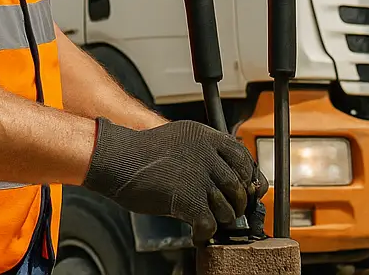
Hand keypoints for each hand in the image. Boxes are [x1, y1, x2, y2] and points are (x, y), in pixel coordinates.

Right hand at [82, 118, 264, 243]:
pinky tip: (197, 231)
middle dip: (237, 202)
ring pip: (228, 207)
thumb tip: (229, 171)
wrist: (118, 158)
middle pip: (239, 185)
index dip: (248, 176)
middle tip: (228, 210)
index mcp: (206, 136)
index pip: (243, 156)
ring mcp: (198, 176)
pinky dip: (205, 233)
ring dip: (221, 218)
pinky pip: (210, 223)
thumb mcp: (181, 138)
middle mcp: (206, 154)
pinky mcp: (188, 199)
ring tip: (208, 219)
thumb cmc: (144, 151)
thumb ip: (205, 149)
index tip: (249, 188)